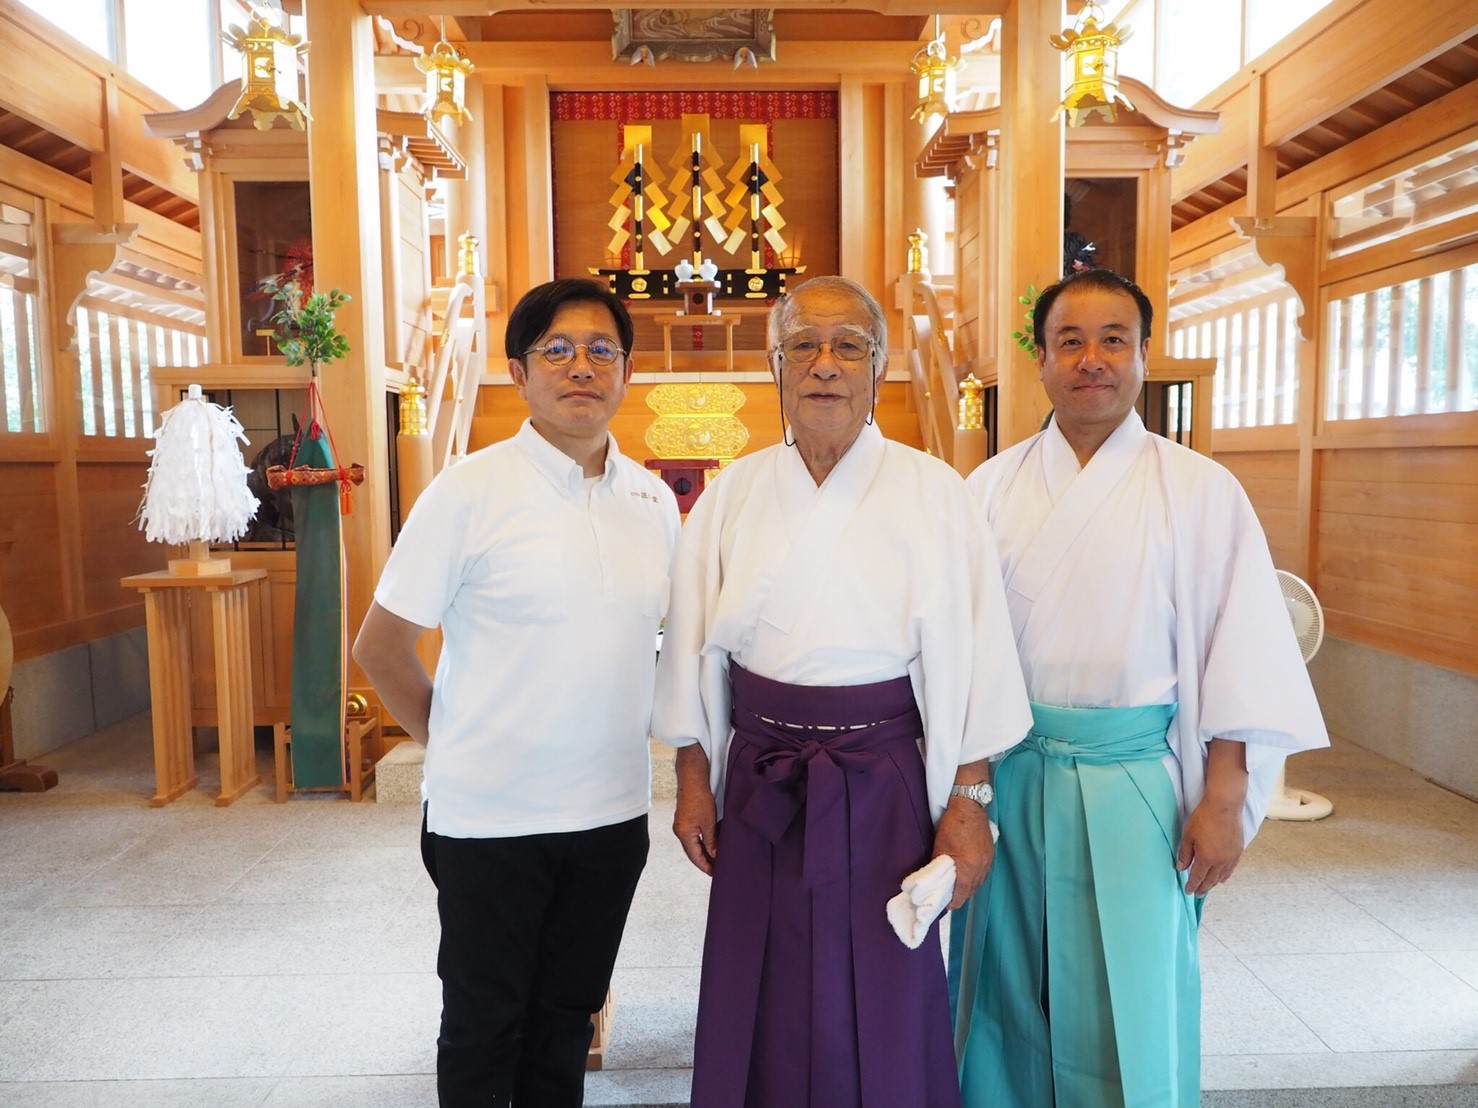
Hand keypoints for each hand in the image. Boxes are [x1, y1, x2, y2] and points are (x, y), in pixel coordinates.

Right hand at [672, 745, 717, 875]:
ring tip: (716, 860)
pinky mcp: (685, 819)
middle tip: (717, 870)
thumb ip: (711, 841)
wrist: (692, 778)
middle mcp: (680, 831)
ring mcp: (681, 825)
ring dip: (703, 853)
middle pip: (692, 852)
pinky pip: (693, 837)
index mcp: (684, 834)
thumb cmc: (699, 798)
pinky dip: (701, 843)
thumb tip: (714, 855)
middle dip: (704, 861)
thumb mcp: (709, 822)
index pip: (695, 857)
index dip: (705, 866)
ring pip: (693, 845)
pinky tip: (711, 845)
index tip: (715, 874)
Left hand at [933, 798, 994, 908]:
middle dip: (960, 895)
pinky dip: (975, 876)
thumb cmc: (953, 825)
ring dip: (968, 887)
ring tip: (957, 886)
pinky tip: (968, 873)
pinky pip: (983, 873)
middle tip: (948, 895)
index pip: (961, 895)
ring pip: (978, 882)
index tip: (944, 904)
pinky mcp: (990, 854)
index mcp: (969, 868)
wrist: (970, 806)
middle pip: (971, 891)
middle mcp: (981, 868)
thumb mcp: (940, 846)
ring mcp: (988, 861)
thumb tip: (933, 879)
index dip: (952, 903)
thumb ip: (938, 866)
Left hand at [1176, 796, 1243, 895]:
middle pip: (1211, 880)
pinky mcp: (1238, 851)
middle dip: (1203, 888)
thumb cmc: (1203, 818)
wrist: (1224, 806)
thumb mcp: (1188, 835)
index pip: (1197, 877)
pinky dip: (1225, 876)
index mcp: (1207, 858)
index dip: (1192, 885)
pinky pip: (1231, 869)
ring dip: (1214, 883)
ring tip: (1208, 887)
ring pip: (1222, 876)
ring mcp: (1231, 857)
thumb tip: (1181, 868)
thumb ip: (1185, 854)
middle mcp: (1221, 861)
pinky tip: (1222, 878)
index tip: (1188, 892)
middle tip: (1197, 894)